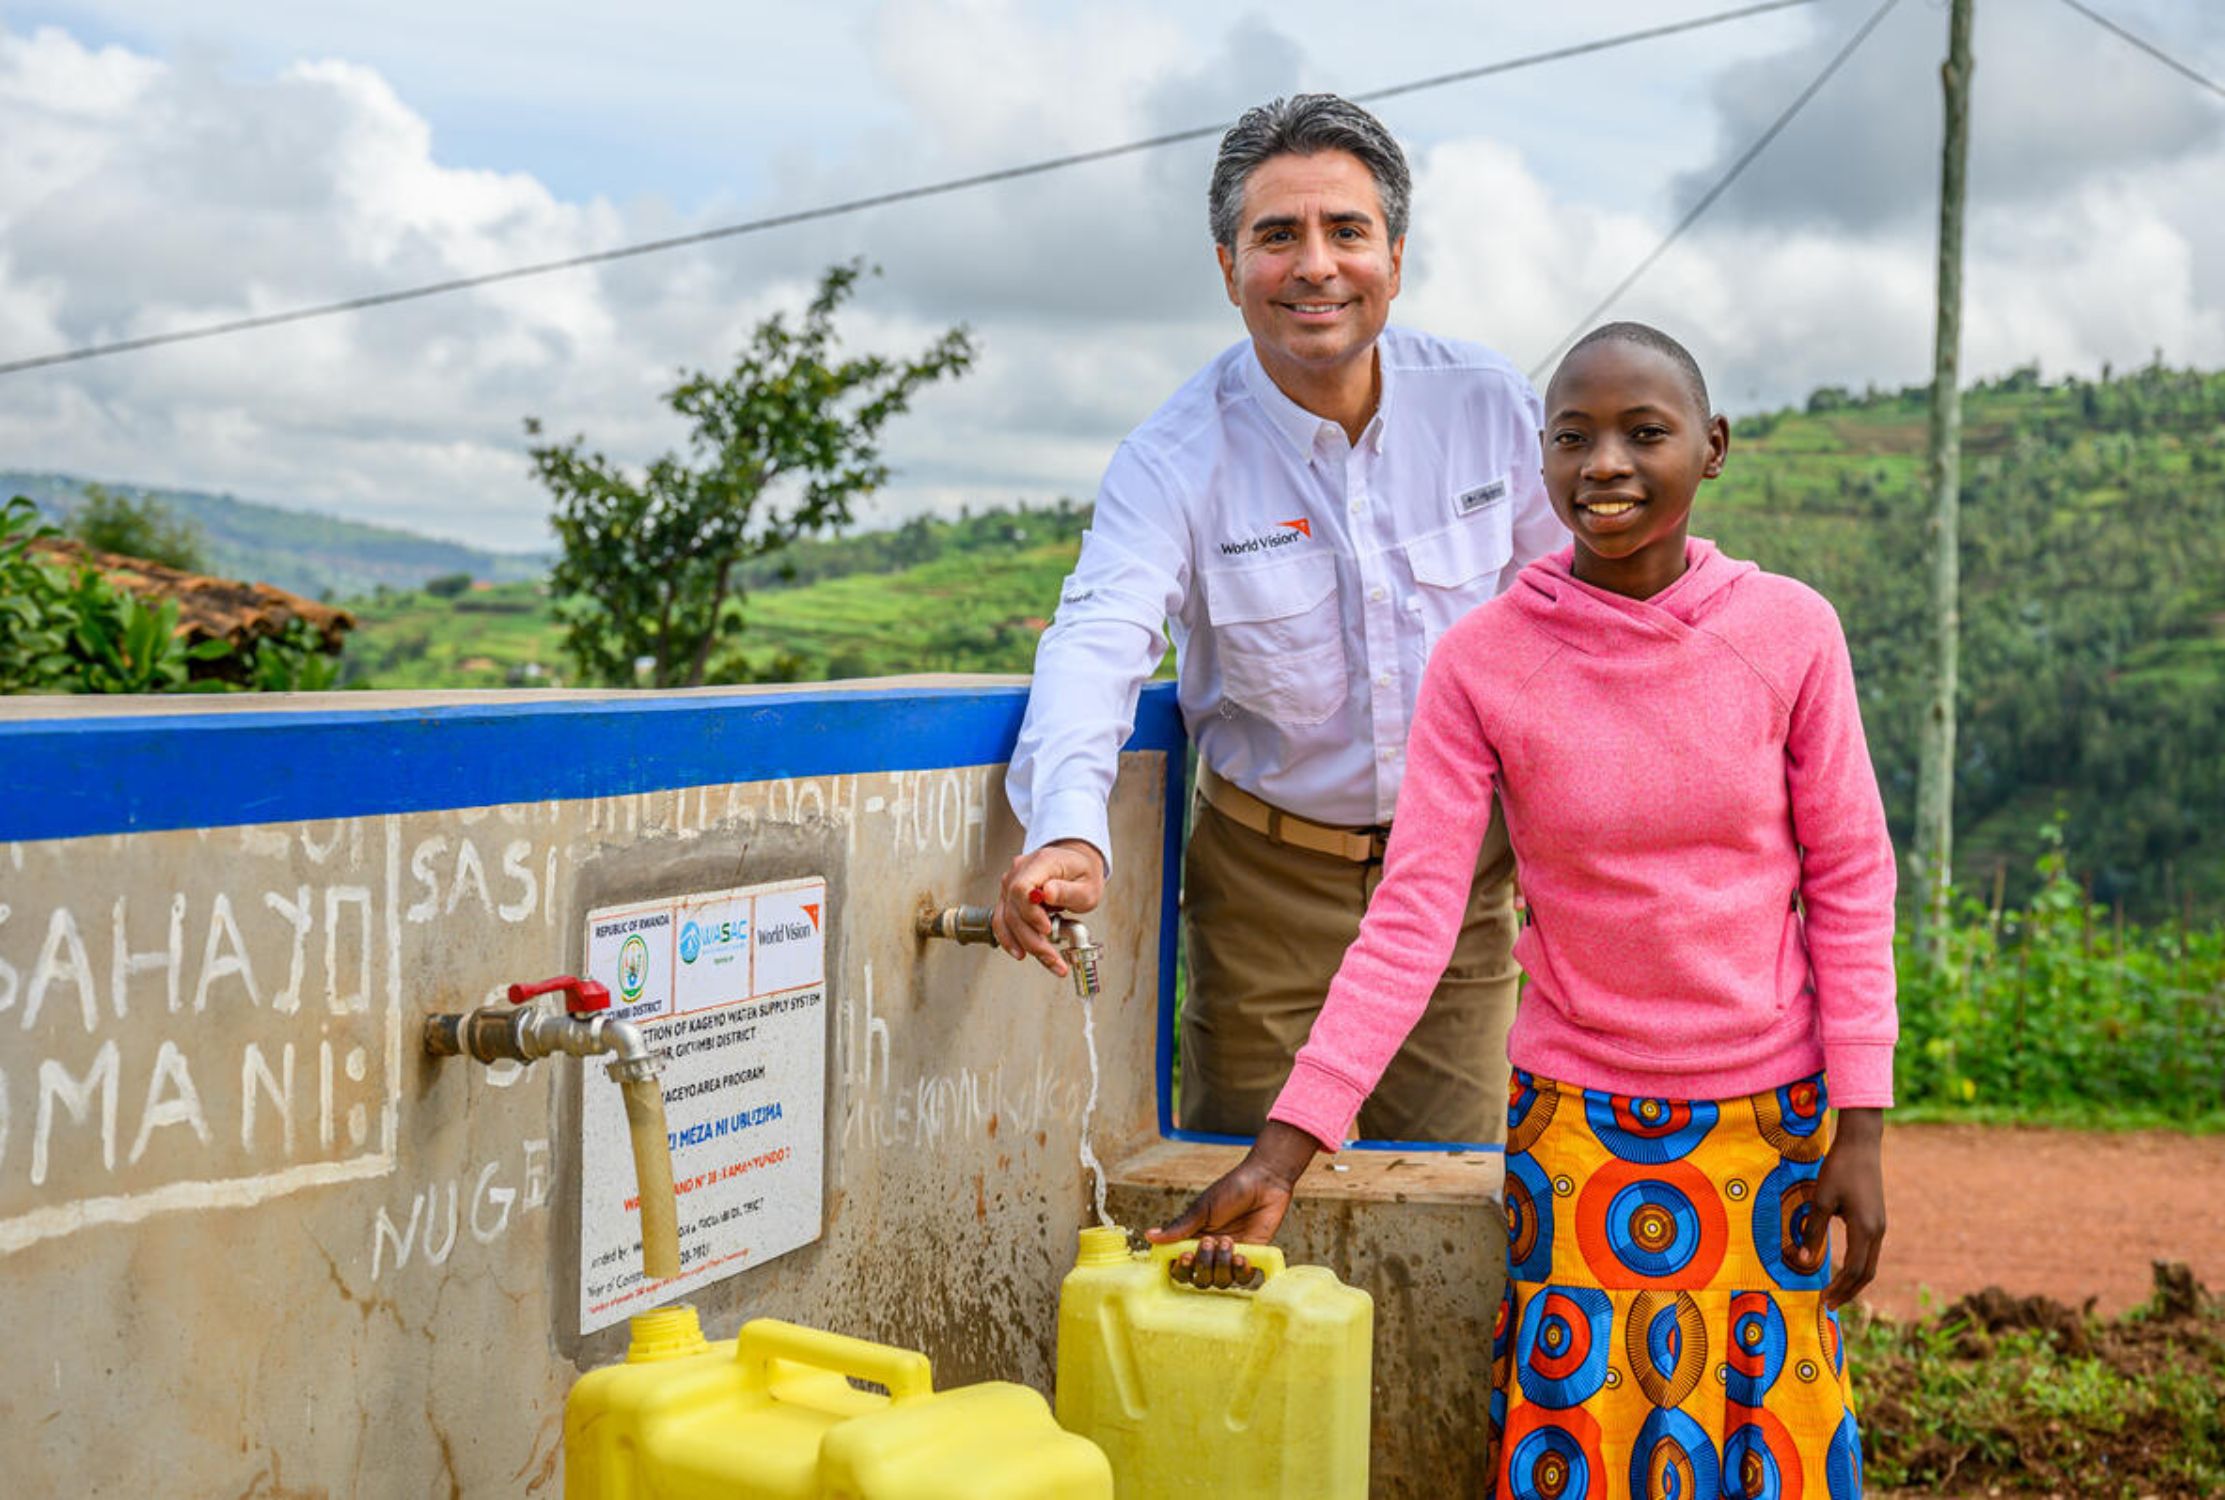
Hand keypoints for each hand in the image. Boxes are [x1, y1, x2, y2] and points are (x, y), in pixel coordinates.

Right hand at [990, 839, 1105, 976]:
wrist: (1077, 863)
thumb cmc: (1083, 873)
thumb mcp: (1087, 885)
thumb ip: (1068, 891)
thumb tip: (1047, 892)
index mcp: (1042, 862)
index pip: (1022, 887)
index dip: (1030, 912)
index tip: (1046, 929)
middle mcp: (1020, 871)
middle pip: (1014, 909)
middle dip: (1032, 938)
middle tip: (1052, 955)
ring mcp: (1011, 883)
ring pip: (1006, 919)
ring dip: (1024, 943)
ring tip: (1047, 959)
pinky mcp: (1009, 897)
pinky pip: (1002, 921)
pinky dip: (1010, 940)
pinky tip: (1021, 952)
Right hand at [1144, 1121, 1318, 1288]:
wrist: (1265, 1181)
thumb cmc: (1232, 1189)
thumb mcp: (1203, 1208)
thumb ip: (1180, 1227)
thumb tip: (1149, 1236)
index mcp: (1194, 1239)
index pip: (1181, 1267)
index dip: (1181, 1269)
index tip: (1186, 1256)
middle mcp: (1211, 1252)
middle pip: (1199, 1280)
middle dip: (1203, 1266)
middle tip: (1210, 1242)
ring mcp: (1231, 1257)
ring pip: (1220, 1282)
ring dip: (1222, 1266)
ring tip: (1229, 1241)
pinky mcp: (1252, 1257)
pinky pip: (1243, 1278)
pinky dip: (1240, 1271)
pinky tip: (1242, 1256)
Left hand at [1805, 1106, 1885, 1309]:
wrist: (1861, 1144)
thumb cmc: (1839, 1169)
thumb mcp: (1821, 1200)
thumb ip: (1813, 1231)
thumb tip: (1801, 1260)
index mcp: (1865, 1230)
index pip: (1854, 1270)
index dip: (1839, 1288)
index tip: (1823, 1301)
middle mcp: (1877, 1232)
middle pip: (1866, 1272)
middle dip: (1849, 1291)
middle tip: (1830, 1304)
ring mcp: (1880, 1225)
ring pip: (1870, 1262)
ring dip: (1854, 1280)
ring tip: (1836, 1291)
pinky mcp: (1876, 1218)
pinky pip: (1869, 1250)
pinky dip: (1857, 1265)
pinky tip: (1842, 1267)